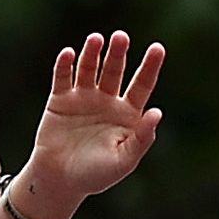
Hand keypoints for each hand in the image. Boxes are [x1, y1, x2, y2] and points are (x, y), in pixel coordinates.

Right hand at [26, 31, 164, 213]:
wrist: (61, 181)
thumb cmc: (97, 174)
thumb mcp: (125, 160)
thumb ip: (142, 138)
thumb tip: (157, 113)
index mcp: (128, 114)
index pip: (142, 84)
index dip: (150, 66)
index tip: (158, 48)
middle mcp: (108, 101)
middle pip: (115, 71)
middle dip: (118, 53)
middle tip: (121, 37)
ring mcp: (83, 98)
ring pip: (90, 69)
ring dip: (93, 53)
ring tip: (96, 39)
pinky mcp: (59, 100)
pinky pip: (63, 78)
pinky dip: (65, 65)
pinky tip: (70, 54)